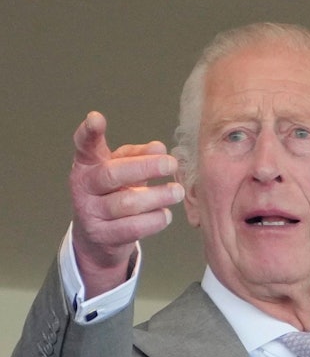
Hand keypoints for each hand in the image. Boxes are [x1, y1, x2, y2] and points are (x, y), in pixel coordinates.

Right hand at [69, 111, 184, 297]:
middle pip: (111, 174)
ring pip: (126, 203)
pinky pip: (133, 228)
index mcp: (88, 165)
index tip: (96, 119)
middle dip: (144, 167)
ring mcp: (91, 212)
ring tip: (177, 192)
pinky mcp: (103, 236)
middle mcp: (84, 186)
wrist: (98, 237)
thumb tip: (159, 147)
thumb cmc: (114, 195)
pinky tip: (165, 214)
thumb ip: (139, 157)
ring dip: (157, 196)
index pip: (84, 146)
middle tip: (171, 164)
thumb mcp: (124, 171)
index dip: (88, 132)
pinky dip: (154, 220)